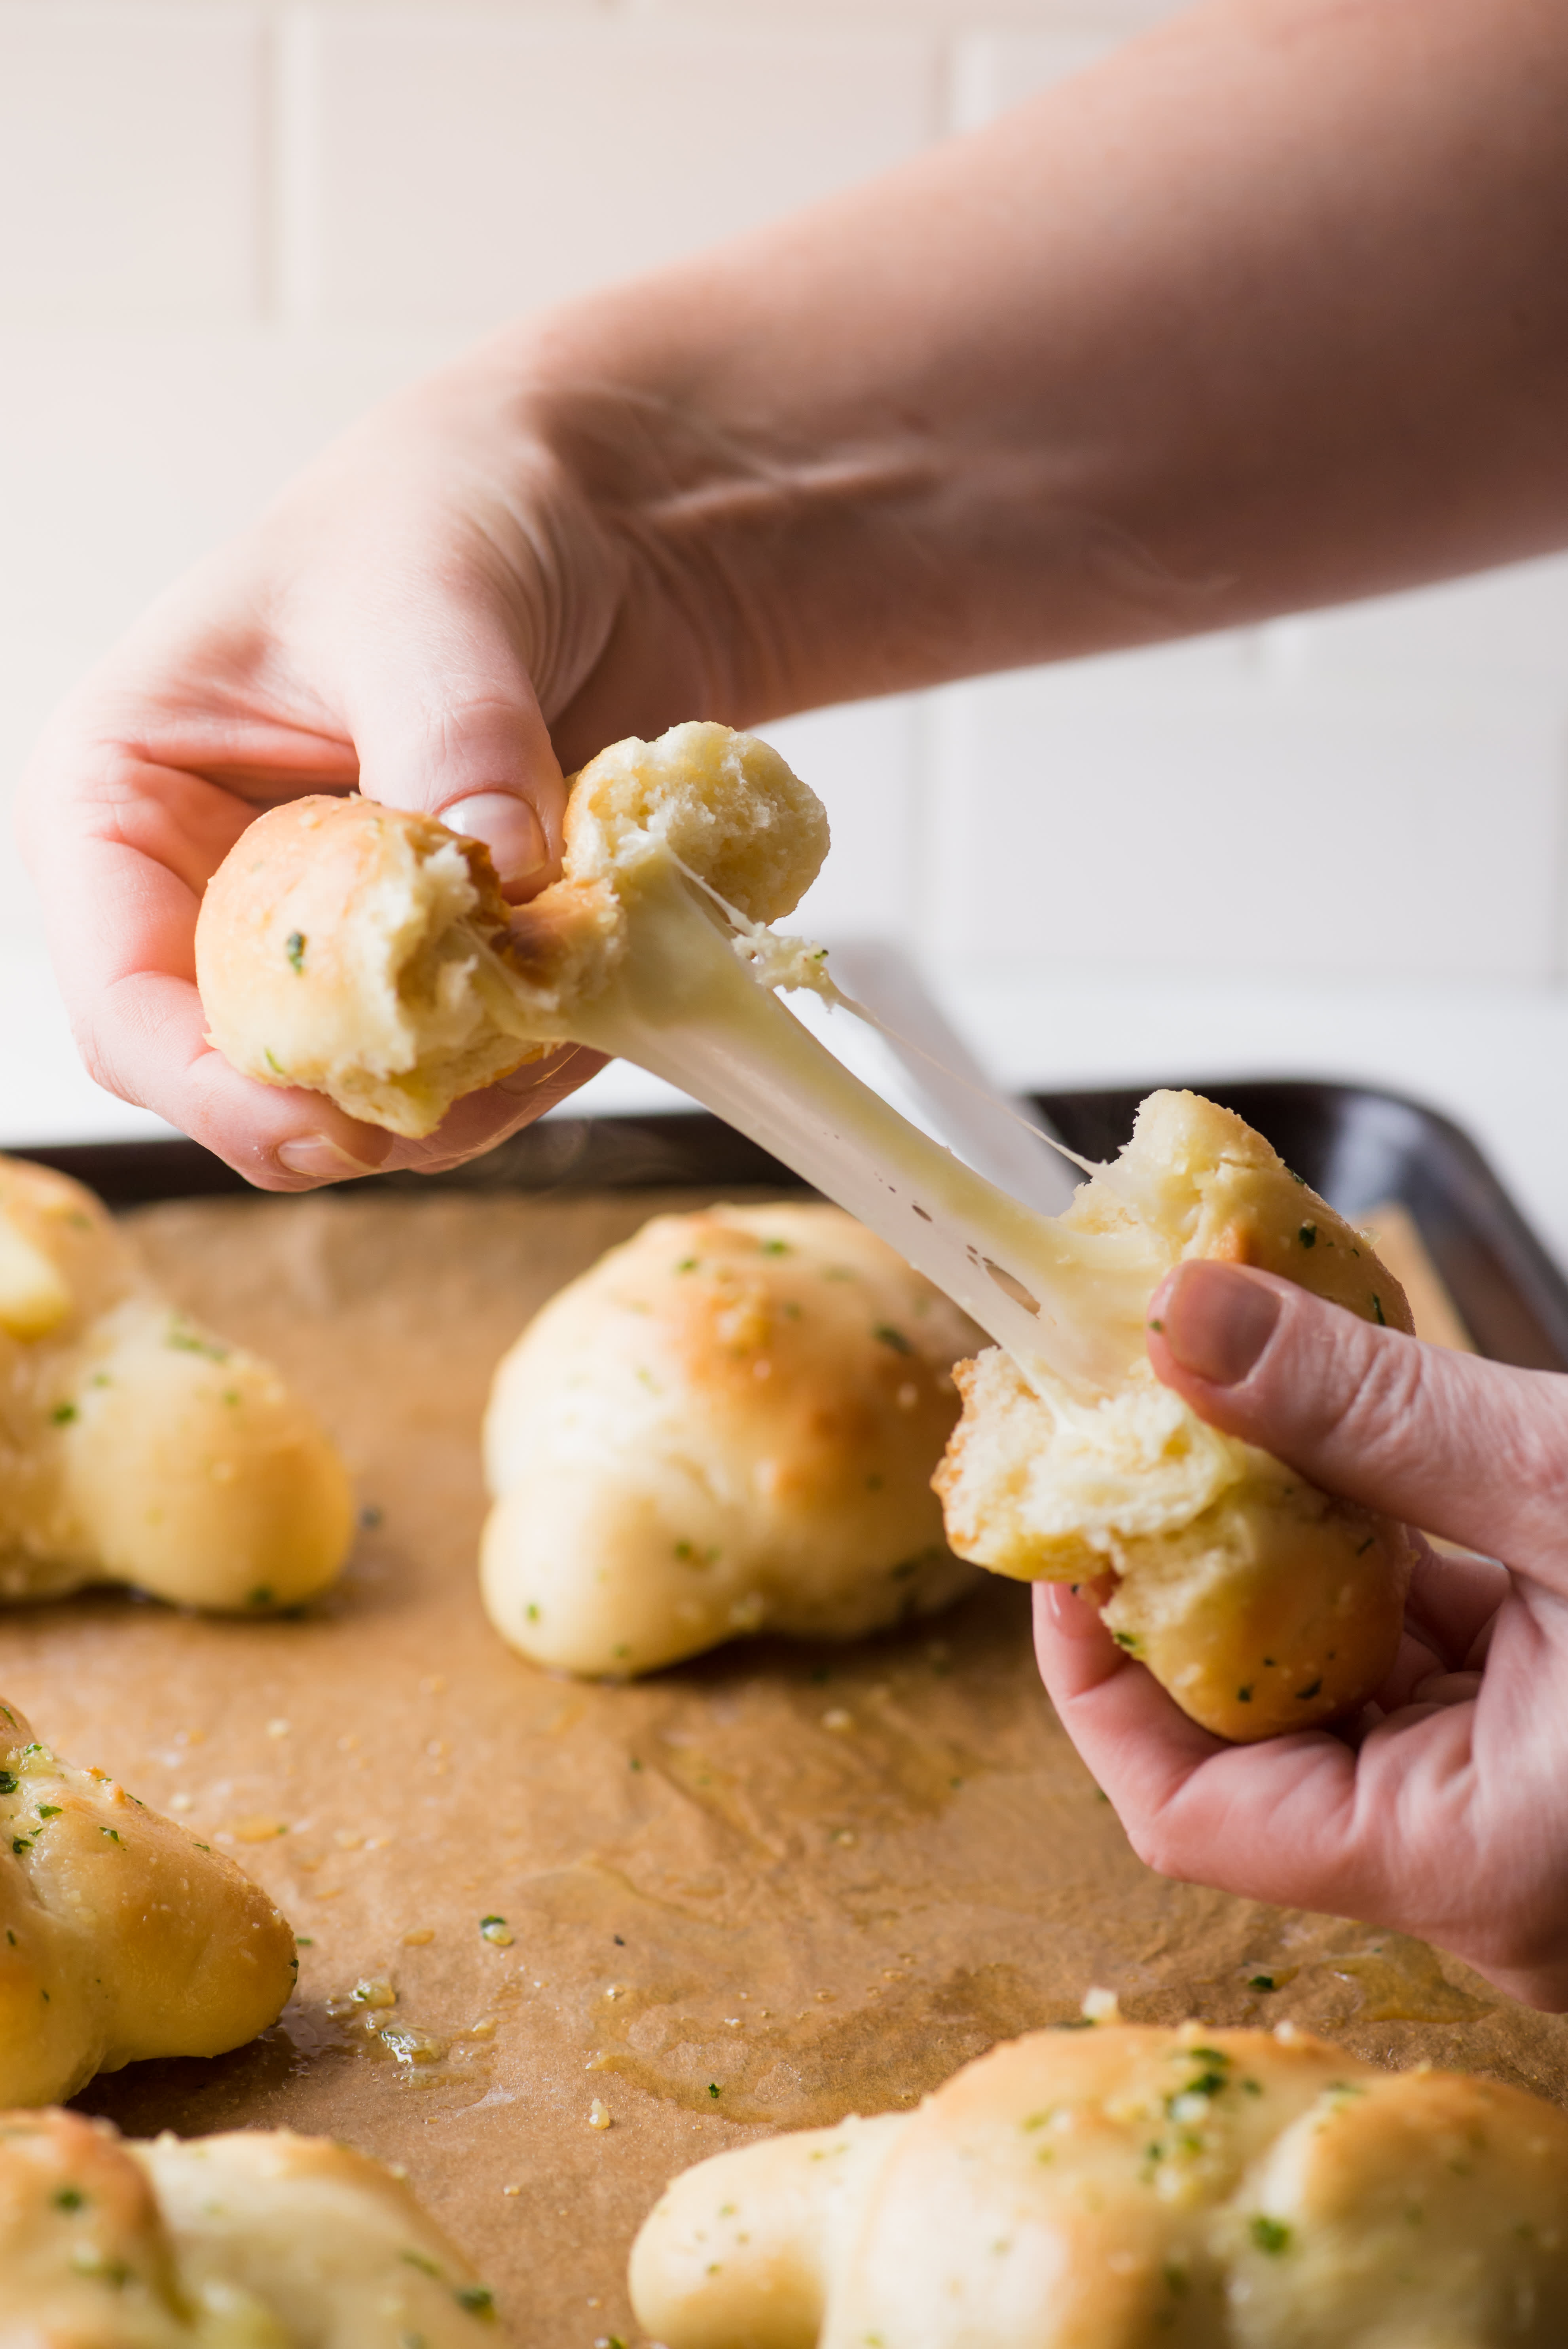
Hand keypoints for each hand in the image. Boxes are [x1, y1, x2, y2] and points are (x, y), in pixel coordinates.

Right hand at [14, 349, 722, 1187]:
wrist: (581, 524)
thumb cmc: (447, 517)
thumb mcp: (431, 598)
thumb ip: (451, 739)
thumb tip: (501, 879)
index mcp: (123, 805)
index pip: (127, 1004)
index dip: (220, 1089)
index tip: (341, 1121)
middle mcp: (204, 899)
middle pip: (246, 1082)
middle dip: (372, 1097)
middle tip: (505, 1059)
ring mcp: (323, 948)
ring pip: (370, 1097)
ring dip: (482, 1086)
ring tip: (582, 997)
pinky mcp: (432, 970)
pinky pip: (470, 1070)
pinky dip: (538, 1058)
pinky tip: (603, 989)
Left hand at [1034, 1258, 1567, 2008]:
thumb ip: (1375, 1416)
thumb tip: (1186, 1318)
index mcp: (1474, 1863)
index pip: (1186, 1812)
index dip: (1095, 1671)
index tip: (1071, 1534)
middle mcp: (1488, 1875)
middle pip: (1260, 1742)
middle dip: (1197, 1588)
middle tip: (1143, 1440)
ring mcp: (1530, 1824)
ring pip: (1352, 1697)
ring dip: (1299, 1561)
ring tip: (1253, 1425)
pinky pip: (1441, 1678)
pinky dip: (1398, 1573)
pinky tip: (1380, 1466)